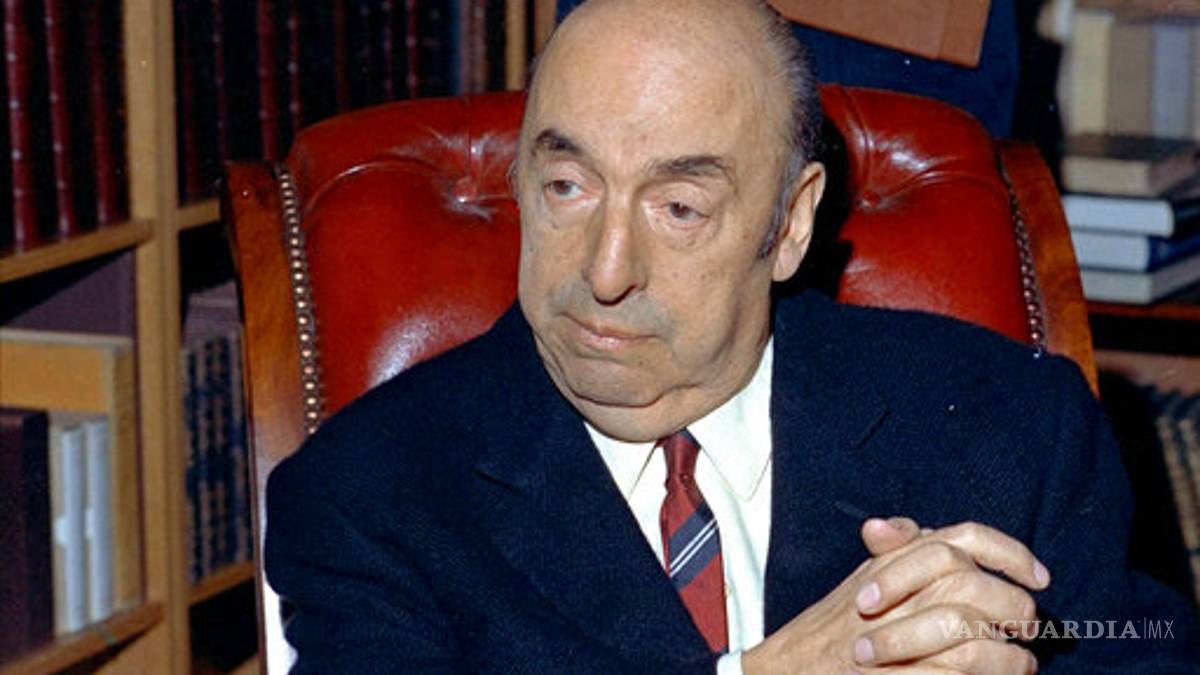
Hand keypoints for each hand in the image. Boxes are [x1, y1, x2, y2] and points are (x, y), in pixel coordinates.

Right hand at [742, 520, 1048, 674]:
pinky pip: (957, 671)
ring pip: (972, 633)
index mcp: (894, 559)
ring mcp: (895, 632)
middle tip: (1026, 626)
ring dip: (1009, 652)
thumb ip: (892, 550)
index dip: (1008, 553)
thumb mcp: (861, 575)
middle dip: (1014, 609)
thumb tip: (909, 526)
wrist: (795, 666)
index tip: (1038, 576)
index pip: (961, 538)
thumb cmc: (833, 624)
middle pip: (975, 586)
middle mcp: (897, 589)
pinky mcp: (898, 672)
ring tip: (1022, 661)